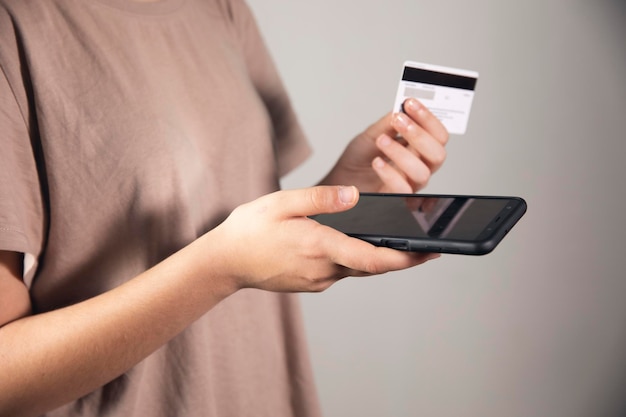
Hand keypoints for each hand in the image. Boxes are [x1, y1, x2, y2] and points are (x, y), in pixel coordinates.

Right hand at [205, 186, 438, 291]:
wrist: (224, 263)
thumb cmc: (248, 230)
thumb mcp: (281, 203)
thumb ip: (320, 198)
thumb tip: (354, 195)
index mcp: (319, 246)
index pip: (372, 259)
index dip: (405, 258)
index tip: (431, 252)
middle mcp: (323, 269)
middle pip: (372, 267)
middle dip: (401, 257)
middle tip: (427, 246)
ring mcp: (317, 280)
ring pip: (357, 269)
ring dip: (377, 257)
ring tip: (395, 239)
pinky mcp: (312, 282)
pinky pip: (342, 270)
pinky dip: (355, 258)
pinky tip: (355, 243)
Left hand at [321, 98, 448, 192]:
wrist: (341, 178)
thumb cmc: (358, 158)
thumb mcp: (372, 134)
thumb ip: (388, 123)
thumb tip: (402, 108)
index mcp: (419, 148)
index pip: (438, 134)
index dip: (428, 118)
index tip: (411, 104)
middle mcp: (419, 166)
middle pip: (438, 154)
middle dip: (420, 135)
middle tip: (399, 121)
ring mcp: (409, 183)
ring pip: (422, 173)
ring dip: (401, 153)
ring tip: (381, 141)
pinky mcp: (396, 196)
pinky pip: (403, 190)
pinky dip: (390, 174)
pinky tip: (377, 162)